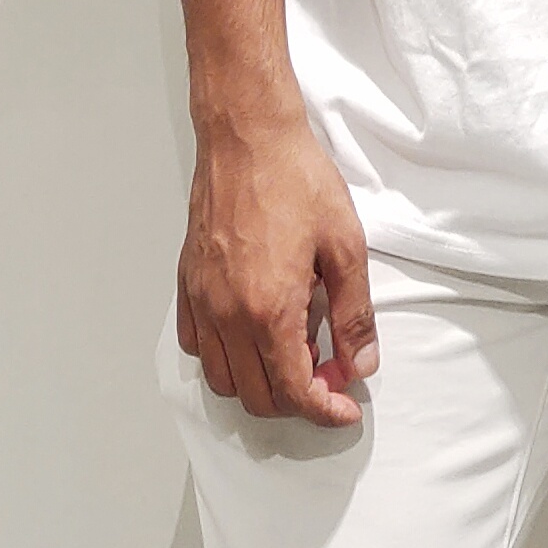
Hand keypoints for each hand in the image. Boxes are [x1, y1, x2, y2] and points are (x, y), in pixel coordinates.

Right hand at [178, 104, 377, 425]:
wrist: (248, 136)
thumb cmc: (296, 180)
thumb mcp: (345, 246)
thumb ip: (353, 315)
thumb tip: (360, 363)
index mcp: (270, 310)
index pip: (294, 391)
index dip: (324, 411)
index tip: (345, 408)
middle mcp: (228, 316)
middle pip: (257, 396)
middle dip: (296, 402)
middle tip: (328, 379)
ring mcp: (201, 301)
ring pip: (223, 378)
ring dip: (259, 384)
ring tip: (292, 358)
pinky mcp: (187, 284)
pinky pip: (195, 345)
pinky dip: (223, 357)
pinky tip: (251, 336)